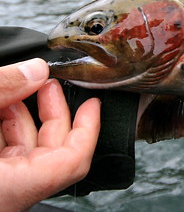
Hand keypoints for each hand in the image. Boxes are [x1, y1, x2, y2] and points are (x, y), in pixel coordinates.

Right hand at [0, 58, 100, 210]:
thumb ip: (2, 90)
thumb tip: (34, 70)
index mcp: (13, 188)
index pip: (73, 162)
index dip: (89, 129)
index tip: (93, 104)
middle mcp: (9, 194)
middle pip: (51, 150)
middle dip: (53, 111)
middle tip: (48, 84)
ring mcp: (0, 186)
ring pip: (25, 150)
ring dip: (24, 114)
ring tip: (18, 88)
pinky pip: (6, 152)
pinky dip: (5, 127)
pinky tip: (1, 104)